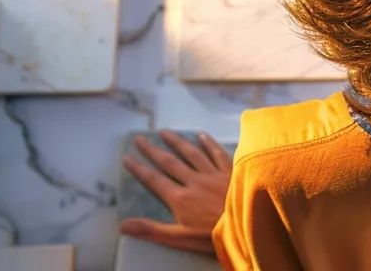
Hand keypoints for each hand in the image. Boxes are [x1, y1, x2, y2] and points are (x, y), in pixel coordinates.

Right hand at [120, 130, 232, 253]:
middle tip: (139, 138)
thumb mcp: (179, 238)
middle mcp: (193, 181)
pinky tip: (202, 135)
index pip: (154, 180)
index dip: (139, 169)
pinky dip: (209, 143)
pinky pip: (218, 154)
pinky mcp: (231, 172)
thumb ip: (152, 229)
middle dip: (153, 150)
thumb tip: (122, 225)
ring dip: (177, 142)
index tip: (127, 157)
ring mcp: (213, 174)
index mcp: (179, 198)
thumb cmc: (212, 236)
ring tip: (165, 131)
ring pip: (192, 154)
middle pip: (169, 162)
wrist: (247, 226)